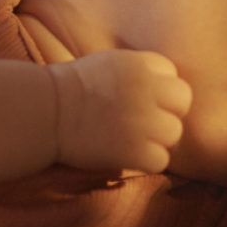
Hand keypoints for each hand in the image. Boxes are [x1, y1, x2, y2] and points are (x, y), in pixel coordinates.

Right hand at [47, 49, 191, 174]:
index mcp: (139, 64)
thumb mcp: (108, 64)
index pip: (173, 75)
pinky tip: (128, 156)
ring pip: (174, 133)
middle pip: (182, 101)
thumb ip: (138, 72)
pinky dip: (147, 162)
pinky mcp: (134, 150)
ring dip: (157, 139)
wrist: (43, 114)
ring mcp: (141, 120)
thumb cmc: (69, 90)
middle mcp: (145, 89)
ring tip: (133, 140)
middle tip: (144, 123)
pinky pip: (161, 160)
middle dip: (167, 112)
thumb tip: (165, 92)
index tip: (138, 100)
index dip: (159, 90)